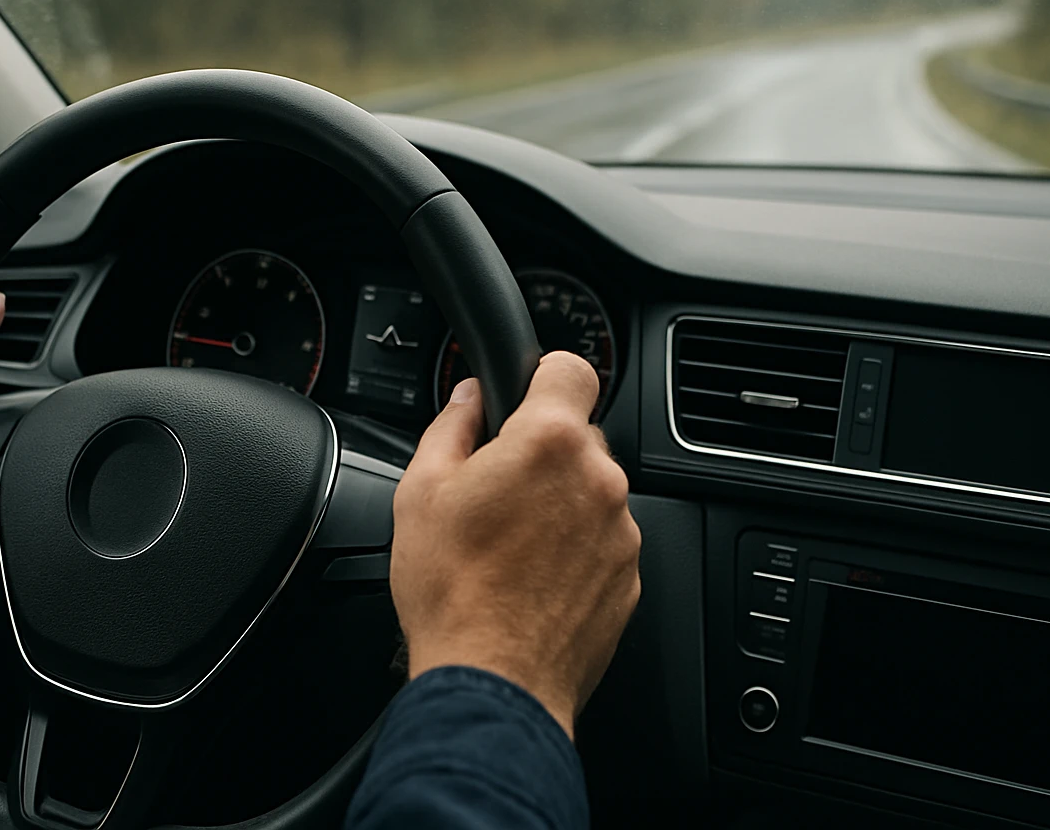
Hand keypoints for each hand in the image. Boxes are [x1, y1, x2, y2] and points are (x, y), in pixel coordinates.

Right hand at [390, 351, 640, 738]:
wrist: (493, 681)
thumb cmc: (453, 591)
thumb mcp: (420, 491)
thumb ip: (450, 427)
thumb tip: (467, 399)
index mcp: (549, 443)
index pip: (571, 369)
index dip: (543, 376)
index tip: (525, 394)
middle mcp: (598, 480)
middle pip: (578, 436)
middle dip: (540, 452)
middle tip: (494, 490)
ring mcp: (620, 532)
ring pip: (590, 492)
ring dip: (558, 504)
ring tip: (508, 545)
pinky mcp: (628, 577)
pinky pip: (601, 541)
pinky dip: (573, 550)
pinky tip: (530, 577)